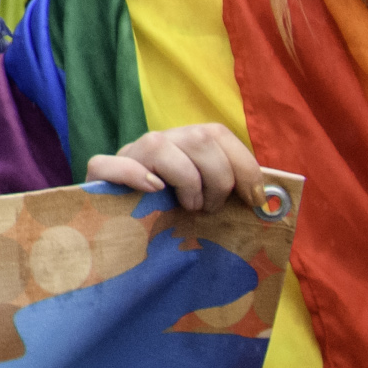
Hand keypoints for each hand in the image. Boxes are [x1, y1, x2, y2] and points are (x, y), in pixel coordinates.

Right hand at [87, 121, 259, 212]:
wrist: (120, 234)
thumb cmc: (172, 219)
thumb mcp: (204, 201)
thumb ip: (227, 192)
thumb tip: (267, 201)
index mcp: (186, 144)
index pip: (218, 133)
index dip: (243, 164)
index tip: (253, 198)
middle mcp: (159, 141)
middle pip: (198, 139)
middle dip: (217, 179)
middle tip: (211, 208)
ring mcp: (129, 154)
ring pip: (160, 146)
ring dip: (185, 182)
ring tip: (187, 207)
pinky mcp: (100, 173)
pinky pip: (111, 164)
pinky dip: (135, 176)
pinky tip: (153, 191)